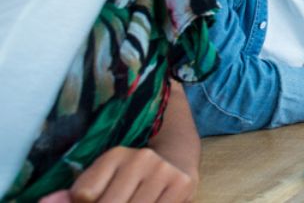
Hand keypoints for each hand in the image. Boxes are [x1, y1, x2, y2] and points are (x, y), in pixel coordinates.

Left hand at [63, 146, 195, 202]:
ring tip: (130, 200)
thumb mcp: (101, 182)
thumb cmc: (130, 179)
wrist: (177, 163)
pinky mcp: (182, 184)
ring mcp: (163, 171)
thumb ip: (72, 197)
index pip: (84, 195)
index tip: (90, 201)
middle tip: (115, 200)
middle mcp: (140, 158)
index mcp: (115, 155)